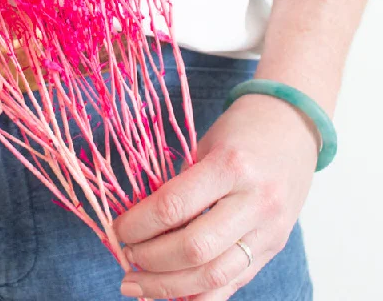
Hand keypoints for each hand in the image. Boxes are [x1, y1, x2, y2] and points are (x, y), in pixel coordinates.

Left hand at [113, 94, 318, 299]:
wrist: (292, 126)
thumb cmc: (240, 129)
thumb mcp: (204, 144)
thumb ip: (179, 182)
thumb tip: (139, 222)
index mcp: (230, 166)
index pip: (174, 206)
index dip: (139, 223)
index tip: (117, 228)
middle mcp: (254, 202)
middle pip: (195, 248)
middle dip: (151, 259)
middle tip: (126, 255)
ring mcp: (269, 230)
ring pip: (215, 275)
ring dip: (169, 287)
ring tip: (137, 285)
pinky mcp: (274, 248)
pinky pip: (235, 283)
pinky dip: (200, 295)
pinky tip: (172, 295)